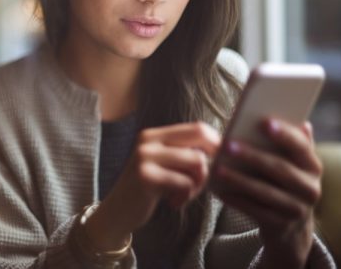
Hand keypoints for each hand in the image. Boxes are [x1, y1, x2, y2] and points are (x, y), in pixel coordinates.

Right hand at [84, 122, 219, 250]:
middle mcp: (148, 140)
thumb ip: (185, 153)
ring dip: (198, 184)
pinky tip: (174, 202)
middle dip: (209, 164)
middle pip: (201, 140)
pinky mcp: (146, 176)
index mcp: (154, 134)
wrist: (118, 212)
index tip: (218, 164)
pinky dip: (186, 197)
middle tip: (200, 183)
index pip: (198, 128)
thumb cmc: (149, 190)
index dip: (216, 145)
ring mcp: (145, 156)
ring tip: (185, 194)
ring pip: (197, 162)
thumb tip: (223, 148)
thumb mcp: (165, 165)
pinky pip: (186, 183)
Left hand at [210, 119, 322, 268]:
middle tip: (227, 144)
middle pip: (280, 169)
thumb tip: (302, 122)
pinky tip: (219, 190)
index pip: (301, 147)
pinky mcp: (281, 226)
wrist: (291, 229)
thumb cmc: (285, 185)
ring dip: (239, 179)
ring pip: (265, 191)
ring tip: (217, 168)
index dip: (284, 134)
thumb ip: (292, 145)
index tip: (264, 121)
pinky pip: (255, 210)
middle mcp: (310, 188)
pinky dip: (236, 200)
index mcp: (313, 167)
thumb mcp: (293, 166)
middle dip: (252, 156)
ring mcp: (297, 210)